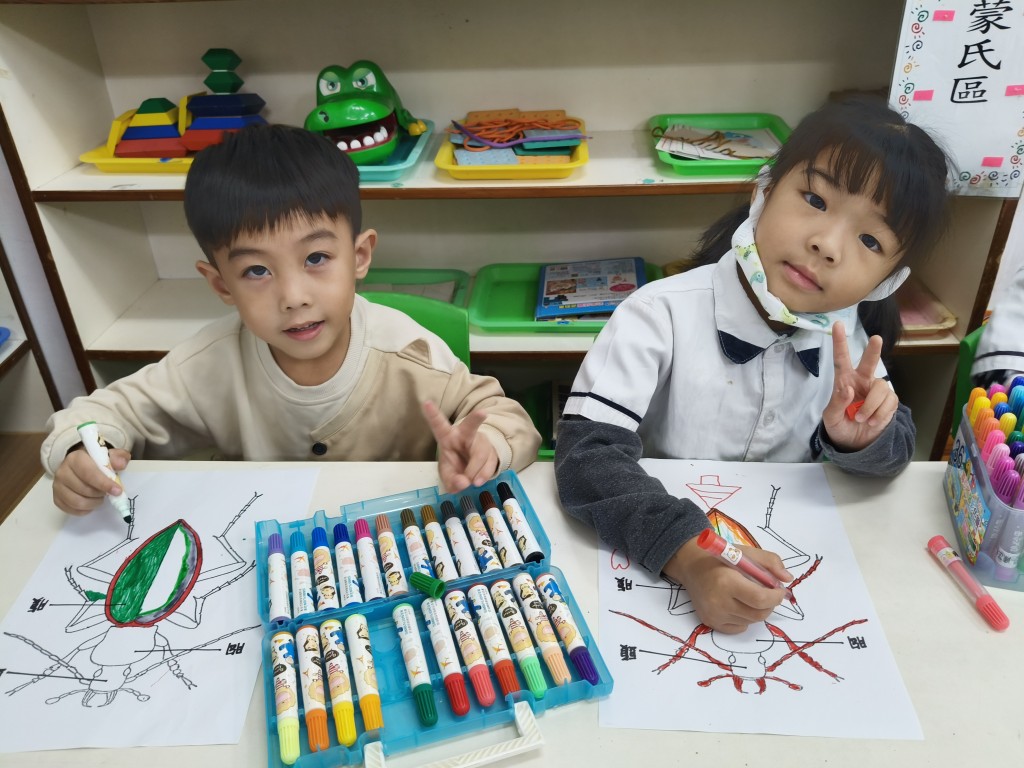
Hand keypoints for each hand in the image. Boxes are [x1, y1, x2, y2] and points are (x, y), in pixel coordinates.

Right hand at [52, 446, 130, 515]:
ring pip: (77, 502)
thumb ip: (118, 457)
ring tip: (100, 497)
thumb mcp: (110, 455)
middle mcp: (62, 471)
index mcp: (75, 458)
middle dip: (100, 494)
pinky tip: (91, 503)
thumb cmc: (97, 461)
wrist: (81, 466)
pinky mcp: (56, 498)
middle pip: (83, 490)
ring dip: (94, 503)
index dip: (104, 484)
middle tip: (108, 492)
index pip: (89, 473)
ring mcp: (57, 486)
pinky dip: (85, 510)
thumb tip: (120, 464)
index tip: (117, 491)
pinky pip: (71, 510)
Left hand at [421, 400, 499, 492]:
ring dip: (474, 471)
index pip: (439, 425)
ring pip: (481, 453)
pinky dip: (484, 475)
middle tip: (482, 413)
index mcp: (447, 436)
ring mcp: (481, 442)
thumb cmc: (455, 464)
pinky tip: (478, 481)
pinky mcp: (492, 452)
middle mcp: (465, 434)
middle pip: (471, 426)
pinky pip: (491, 463)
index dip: (433, 415)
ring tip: (471, 482)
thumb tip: (463, 482)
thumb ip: (451, 480)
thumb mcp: (448, 474)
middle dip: (476, 418)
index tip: (426, 402)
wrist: (473, 466)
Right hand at [663, 537, 790, 632]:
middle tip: (769, 594)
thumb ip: (770, 562)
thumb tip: (787, 579)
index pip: (760, 599)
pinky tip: (739, 604)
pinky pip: (739, 627)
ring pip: (751, 621)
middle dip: (770, 605)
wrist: (691, 567)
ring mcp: (714, 614)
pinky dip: (746, 618)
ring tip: (751, 596)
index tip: (780, 590)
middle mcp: (719, 601)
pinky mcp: (710, 622)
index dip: (776, 597)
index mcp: (727, 581)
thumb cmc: (720, 559)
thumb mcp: (746, 553)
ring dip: (758, 610)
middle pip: (758, 614)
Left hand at [822, 320, 898, 450]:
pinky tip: (873, 423)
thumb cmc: (840, 427)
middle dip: (873, 350)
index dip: (839, 342)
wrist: (855, 444)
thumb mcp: (831, 418)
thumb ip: (837, 403)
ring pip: (880, 387)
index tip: (837, 325)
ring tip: (861, 419)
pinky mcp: (889, 402)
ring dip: (870, 406)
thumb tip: (847, 389)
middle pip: (869, 362)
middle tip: (876, 339)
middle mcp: (861, 382)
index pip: (841, 360)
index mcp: (844, 382)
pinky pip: (889, 402)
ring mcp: (876, 391)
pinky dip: (879, 414)